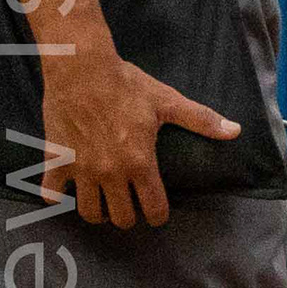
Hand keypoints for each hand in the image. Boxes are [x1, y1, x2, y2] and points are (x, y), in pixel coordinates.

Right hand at [41, 38, 242, 227]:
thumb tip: (235, 131)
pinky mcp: (55, 160)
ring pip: (89, 213)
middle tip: (130, 205)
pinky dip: (57, 198)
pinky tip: (68, 190)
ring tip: (104, 201)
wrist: (81, 69)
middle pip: (121, 218)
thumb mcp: (168, 102)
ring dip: (98, 212)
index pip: (153, 209)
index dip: (158, 215)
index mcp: (139, 162)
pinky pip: (51, 194)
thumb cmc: (126, 85)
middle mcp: (110, 172)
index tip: (157, 213)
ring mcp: (80, 169)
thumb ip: (202, 120)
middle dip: (129, 216)